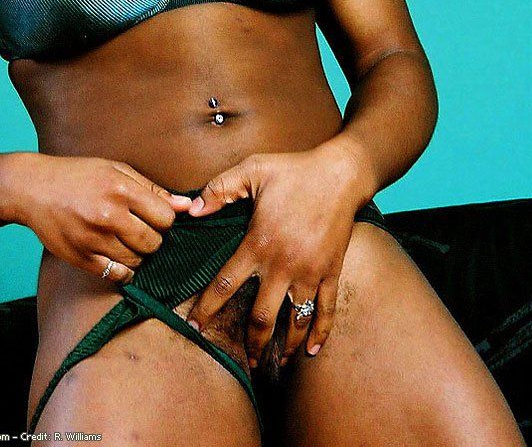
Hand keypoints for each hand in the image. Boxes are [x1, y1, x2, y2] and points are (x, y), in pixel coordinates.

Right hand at [17, 155, 192, 282]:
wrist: (34, 188)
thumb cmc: (79, 176)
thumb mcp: (116, 170)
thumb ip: (152, 189)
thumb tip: (186, 205)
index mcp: (120, 189)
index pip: (166, 217)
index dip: (164, 218)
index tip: (154, 215)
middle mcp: (108, 215)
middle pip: (154, 242)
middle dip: (153, 237)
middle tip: (140, 228)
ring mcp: (93, 239)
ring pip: (138, 261)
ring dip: (138, 253)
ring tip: (126, 239)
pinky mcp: (81, 258)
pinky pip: (117, 275)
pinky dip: (124, 270)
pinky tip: (118, 255)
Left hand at [183, 144, 368, 368]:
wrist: (340, 174)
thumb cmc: (294, 170)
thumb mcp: (252, 170)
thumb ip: (219, 189)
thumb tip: (191, 209)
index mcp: (258, 243)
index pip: (225, 284)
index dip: (207, 308)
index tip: (196, 326)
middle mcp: (282, 265)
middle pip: (261, 317)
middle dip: (250, 343)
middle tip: (243, 360)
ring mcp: (310, 272)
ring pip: (294, 321)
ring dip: (283, 346)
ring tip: (274, 362)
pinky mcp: (331, 272)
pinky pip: (326, 310)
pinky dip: (320, 333)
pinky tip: (312, 350)